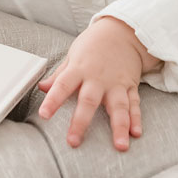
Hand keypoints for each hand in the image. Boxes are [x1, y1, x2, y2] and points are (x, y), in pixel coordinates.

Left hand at [36, 16, 157, 151]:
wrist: (123, 31)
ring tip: (120, 146)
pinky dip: (136, 119)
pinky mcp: (130, 86)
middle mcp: (98, 78)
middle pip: (89, 101)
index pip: (63, 85)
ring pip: (118, 107)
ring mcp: (116, 83)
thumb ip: (59, 74)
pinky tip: (136, 133)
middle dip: (81, 122)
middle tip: (74, 141)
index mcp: (80, 69)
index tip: (44, 115)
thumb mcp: (73, 55)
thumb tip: (41, 88)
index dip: (53, 100)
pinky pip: (134, 104)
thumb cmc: (94, 44)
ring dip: (120, 127)